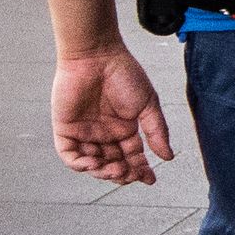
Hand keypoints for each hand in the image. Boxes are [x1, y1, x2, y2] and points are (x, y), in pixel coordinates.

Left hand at [50, 46, 175, 184]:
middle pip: (113, 164)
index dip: (140, 170)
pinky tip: (93, 165)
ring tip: (116, 170)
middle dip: (123, 174)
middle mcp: (104, 133)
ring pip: (92, 164)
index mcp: (124, 128)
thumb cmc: (124, 74)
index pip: (132, 157)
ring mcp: (84, 132)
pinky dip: (79, 165)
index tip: (150, 180)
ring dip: (103, 173)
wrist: (97, 55)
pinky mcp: (65, 128)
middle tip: (130, 174)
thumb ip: (157, 131)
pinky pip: (69, 155)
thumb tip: (168, 157)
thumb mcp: (148, 104)